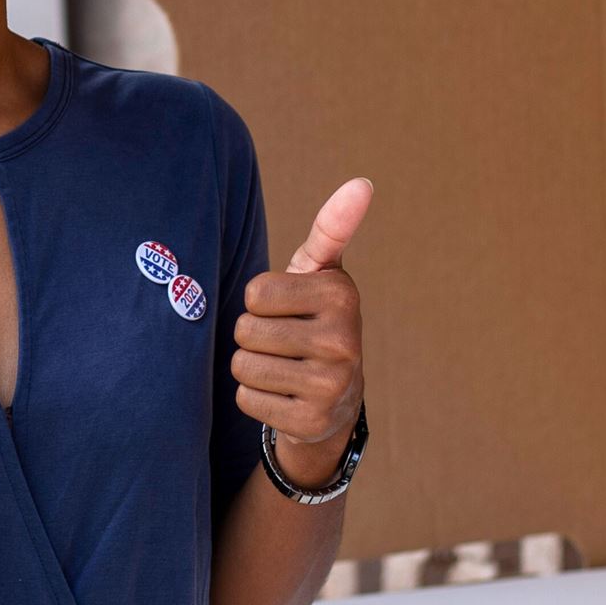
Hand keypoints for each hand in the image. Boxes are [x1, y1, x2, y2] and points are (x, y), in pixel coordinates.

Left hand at [232, 179, 371, 479]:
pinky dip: (255, 398)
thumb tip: (362, 183)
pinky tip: (283, 396)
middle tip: (283, 343)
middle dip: (253, 336)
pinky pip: (248, 400)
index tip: (288, 310)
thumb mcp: (321, 273)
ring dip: (251, 367)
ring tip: (281, 367)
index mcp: (341, 295)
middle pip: (245, 330)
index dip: (260, 302)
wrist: (337, 398)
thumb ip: (331, 228)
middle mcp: (343, 340)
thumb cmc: (316, 320)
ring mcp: (330, 385)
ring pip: (243, 366)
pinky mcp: (311, 421)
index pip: (254, 293)